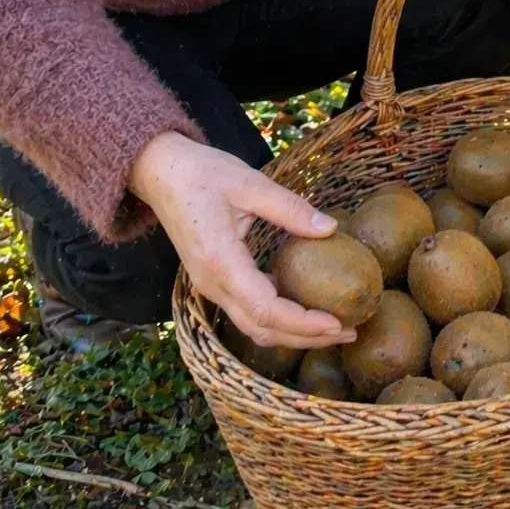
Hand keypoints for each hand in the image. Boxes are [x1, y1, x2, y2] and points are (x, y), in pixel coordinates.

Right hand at [129, 131, 354, 348]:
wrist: (160, 171)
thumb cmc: (203, 172)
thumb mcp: (251, 182)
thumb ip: (291, 208)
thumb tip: (331, 229)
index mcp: (220, 262)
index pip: (267, 309)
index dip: (304, 324)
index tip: (338, 322)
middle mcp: (212, 284)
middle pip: (261, 329)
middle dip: (306, 337)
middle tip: (349, 330)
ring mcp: (209, 286)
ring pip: (253, 326)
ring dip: (292, 332)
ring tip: (333, 325)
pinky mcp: (212, 280)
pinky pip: (246, 310)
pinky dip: (277, 317)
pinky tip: (304, 304)